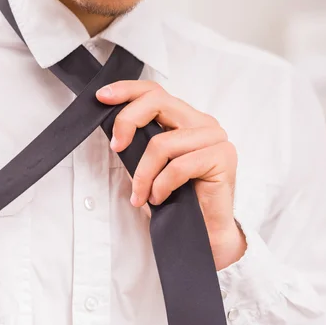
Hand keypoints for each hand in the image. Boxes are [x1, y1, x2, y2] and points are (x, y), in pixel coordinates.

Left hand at [96, 81, 245, 269]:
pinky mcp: (223, 158)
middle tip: (116, 148)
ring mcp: (216, 138)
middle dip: (128, 122)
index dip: (127, 90)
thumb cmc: (176, 199)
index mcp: (186, 119)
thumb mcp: (148, 164)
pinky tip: (160, 198)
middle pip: (157, 103)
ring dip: (144, 174)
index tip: (102, 97)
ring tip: (142, 195)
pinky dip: (161, 185)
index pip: (155, 92)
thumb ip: (138, 141)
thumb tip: (113, 127)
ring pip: (162, 143)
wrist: (203, 234)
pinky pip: (178, 166)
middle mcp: (203, 123)